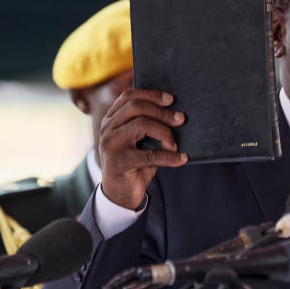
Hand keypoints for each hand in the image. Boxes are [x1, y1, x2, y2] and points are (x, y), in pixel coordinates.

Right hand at [99, 89, 187, 208]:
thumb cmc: (135, 162)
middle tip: (181, 119)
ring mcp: (111, 144)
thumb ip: (148, 124)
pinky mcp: (120, 161)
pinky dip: (169, 157)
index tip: (170, 99)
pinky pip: (150, 155)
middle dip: (162, 111)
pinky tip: (181, 159)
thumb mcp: (138, 140)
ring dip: (165, 132)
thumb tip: (176, 113)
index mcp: (111, 119)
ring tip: (175, 144)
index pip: (128, 96)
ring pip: (141, 124)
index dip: (150, 94)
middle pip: (136, 107)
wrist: (119, 193)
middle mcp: (108, 128)